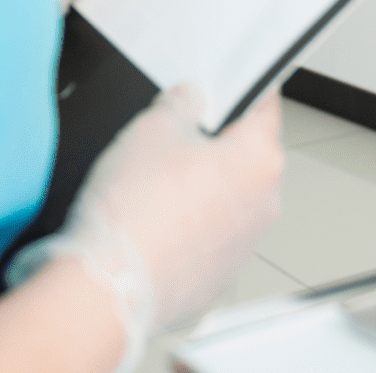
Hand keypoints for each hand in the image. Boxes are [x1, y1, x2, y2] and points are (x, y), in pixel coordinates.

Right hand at [12, 87, 283, 367]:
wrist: (109, 287)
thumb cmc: (135, 211)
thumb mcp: (152, 127)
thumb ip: (182, 103)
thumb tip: (191, 100)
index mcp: (259, 160)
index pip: (265, 107)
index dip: (242, 91)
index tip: (228, 88)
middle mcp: (264, 204)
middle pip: (247, 157)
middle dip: (213, 146)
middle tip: (171, 141)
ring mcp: (244, 246)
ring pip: (228, 200)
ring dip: (201, 190)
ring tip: (153, 189)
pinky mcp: (219, 277)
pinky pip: (210, 239)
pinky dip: (189, 230)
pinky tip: (152, 225)